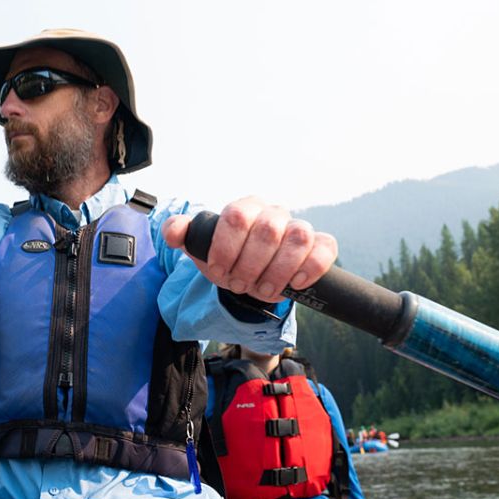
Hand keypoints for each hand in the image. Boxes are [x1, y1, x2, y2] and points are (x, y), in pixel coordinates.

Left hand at [163, 196, 337, 301]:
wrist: (251, 275)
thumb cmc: (227, 258)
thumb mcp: (201, 248)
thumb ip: (181, 234)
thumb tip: (174, 231)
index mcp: (244, 208)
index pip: (237, 217)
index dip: (226, 248)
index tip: (219, 270)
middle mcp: (273, 212)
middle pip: (267, 231)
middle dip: (250, 265)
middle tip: (240, 285)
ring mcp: (298, 227)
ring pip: (298, 238)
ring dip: (278, 271)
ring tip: (264, 289)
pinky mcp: (320, 244)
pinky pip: (324, 248)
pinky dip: (310, 268)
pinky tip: (295, 283)